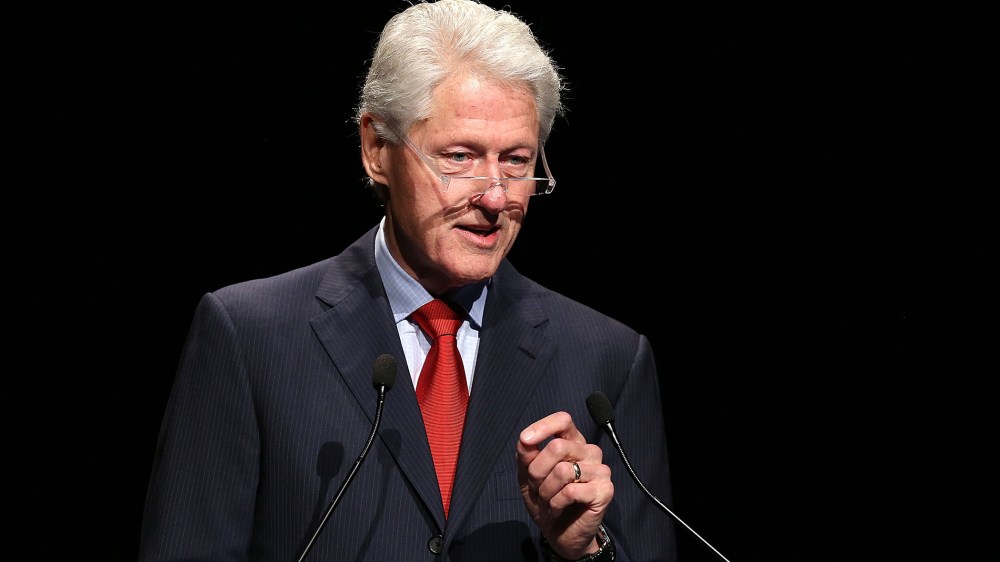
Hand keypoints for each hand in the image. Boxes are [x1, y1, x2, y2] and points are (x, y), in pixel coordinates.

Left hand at [517, 411, 613, 558]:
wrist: (560, 535)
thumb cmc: (547, 501)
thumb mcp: (528, 476)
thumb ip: (526, 455)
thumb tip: (525, 439)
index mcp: (573, 442)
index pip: (563, 420)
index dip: (543, 427)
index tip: (525, 440)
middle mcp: (589, 452)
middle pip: (557, 447)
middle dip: (537, 471)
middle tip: (538, 488)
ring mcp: (600, 470)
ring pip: (562, 470)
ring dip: (546, 491)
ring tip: (549, 501)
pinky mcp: (604, 490)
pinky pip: (571, 491)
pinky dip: (556, 503)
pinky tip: (558, 509)